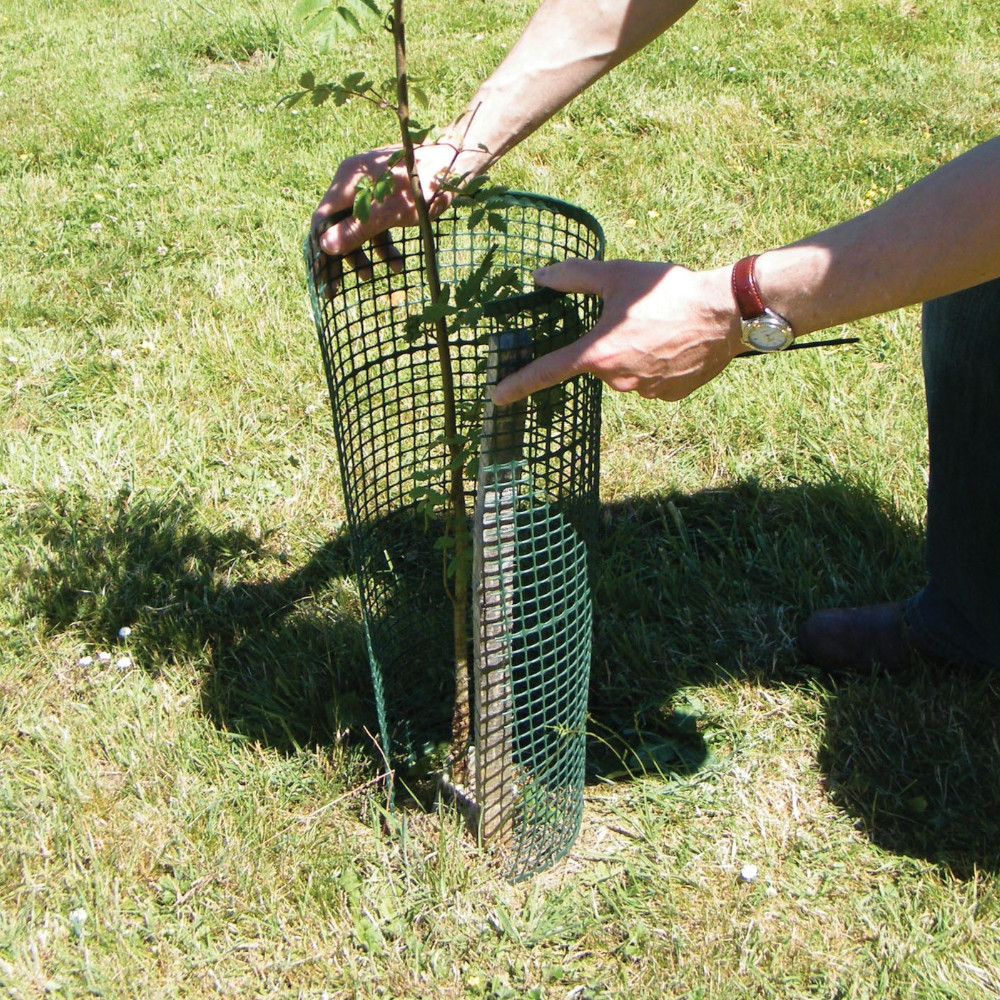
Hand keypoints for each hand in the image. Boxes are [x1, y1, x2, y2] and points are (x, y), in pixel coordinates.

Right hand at [311, 143, 463, 290]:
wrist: (456, 164)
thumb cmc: (423, 184)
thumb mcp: (390, 212)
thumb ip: (358, 229)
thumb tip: (325, 247)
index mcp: (348, 180)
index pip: (323, 218)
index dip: (320, 250)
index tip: (322, 278)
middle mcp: (354, 183)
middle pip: (339, 225)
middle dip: (342, 257)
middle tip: (336, 289)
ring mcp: (371, 190)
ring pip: (359, 228)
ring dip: (364, 254)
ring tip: (371, 277)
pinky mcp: (388, 198)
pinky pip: (378, 225)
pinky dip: (384, 245)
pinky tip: (396, 264)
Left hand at [491, 258, 742, 404]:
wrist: (724, 313)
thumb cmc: (668, 292)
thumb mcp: (616, 275)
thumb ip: (574, 277)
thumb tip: (541, 277)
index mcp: (597, 353)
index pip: (547, 373)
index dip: (518, 385)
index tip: (497, 398)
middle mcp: (616, 380)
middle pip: (598, 364)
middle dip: (609, 343)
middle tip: (636, 319)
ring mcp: (644, 392)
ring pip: (626, 374)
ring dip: (634, 354)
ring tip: (661, 328)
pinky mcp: (669, 397)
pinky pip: (651, 382)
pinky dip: (657, 366)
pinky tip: (675, 345)